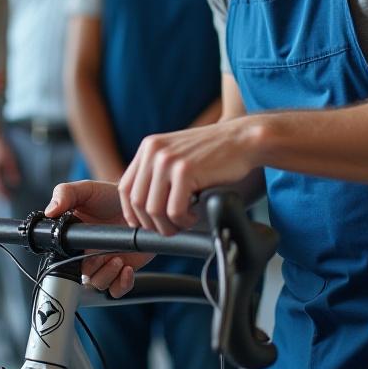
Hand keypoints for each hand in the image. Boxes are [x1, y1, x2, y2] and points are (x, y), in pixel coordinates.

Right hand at [46, 180, 152, 297]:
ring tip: (117, 259)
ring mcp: (106, 262)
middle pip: (82, 277)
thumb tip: (49, 211)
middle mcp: (88, 254)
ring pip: (99, 284)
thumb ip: (64, 194)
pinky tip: (127, 269)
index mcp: (74, 239)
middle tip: (101, 256)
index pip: (64, 260)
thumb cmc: (108, 194)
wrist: (136, 200)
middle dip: (92, 270)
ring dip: (107, 276)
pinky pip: (117, 289)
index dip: (70, 262)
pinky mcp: (124, 269)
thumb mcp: (85, 189)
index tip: (82, 253)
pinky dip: (122, 284)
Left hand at [118, 118, 258, 235]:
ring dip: (168, 226)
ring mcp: (168, 160)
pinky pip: (174, 210)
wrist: (243, 140)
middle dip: (151, 224)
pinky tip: (194, 217)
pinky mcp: (185, 171)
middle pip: (137, 202)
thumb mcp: (177, 156)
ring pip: (153, 209)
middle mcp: (153, 151)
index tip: (144, 224)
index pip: (125, 187)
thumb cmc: (214, 154)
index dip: (132, 212)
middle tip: (170, 228)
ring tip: (184, 224)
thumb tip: (141, 209)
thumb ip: (158, 173)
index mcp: (148, 147)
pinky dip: (183, 222)